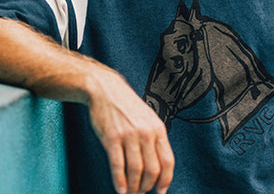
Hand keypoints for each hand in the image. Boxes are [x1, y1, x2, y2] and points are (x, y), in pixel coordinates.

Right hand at [84, 71, 174, 193]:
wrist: (106, 90)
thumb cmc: (127, 108)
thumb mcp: (148, 120)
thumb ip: (154, 139)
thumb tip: (158, 165)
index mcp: (159, 130)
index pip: (168, 161)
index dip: (166, 180)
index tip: (161, 191)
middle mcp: (147, 133)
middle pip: (153, 169)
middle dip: (148, 186)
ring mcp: (129, 135)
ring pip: (136, 169)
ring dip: (134, 187)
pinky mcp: (111, 138)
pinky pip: (117, 164)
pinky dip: (119, 180)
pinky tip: (120, 189)